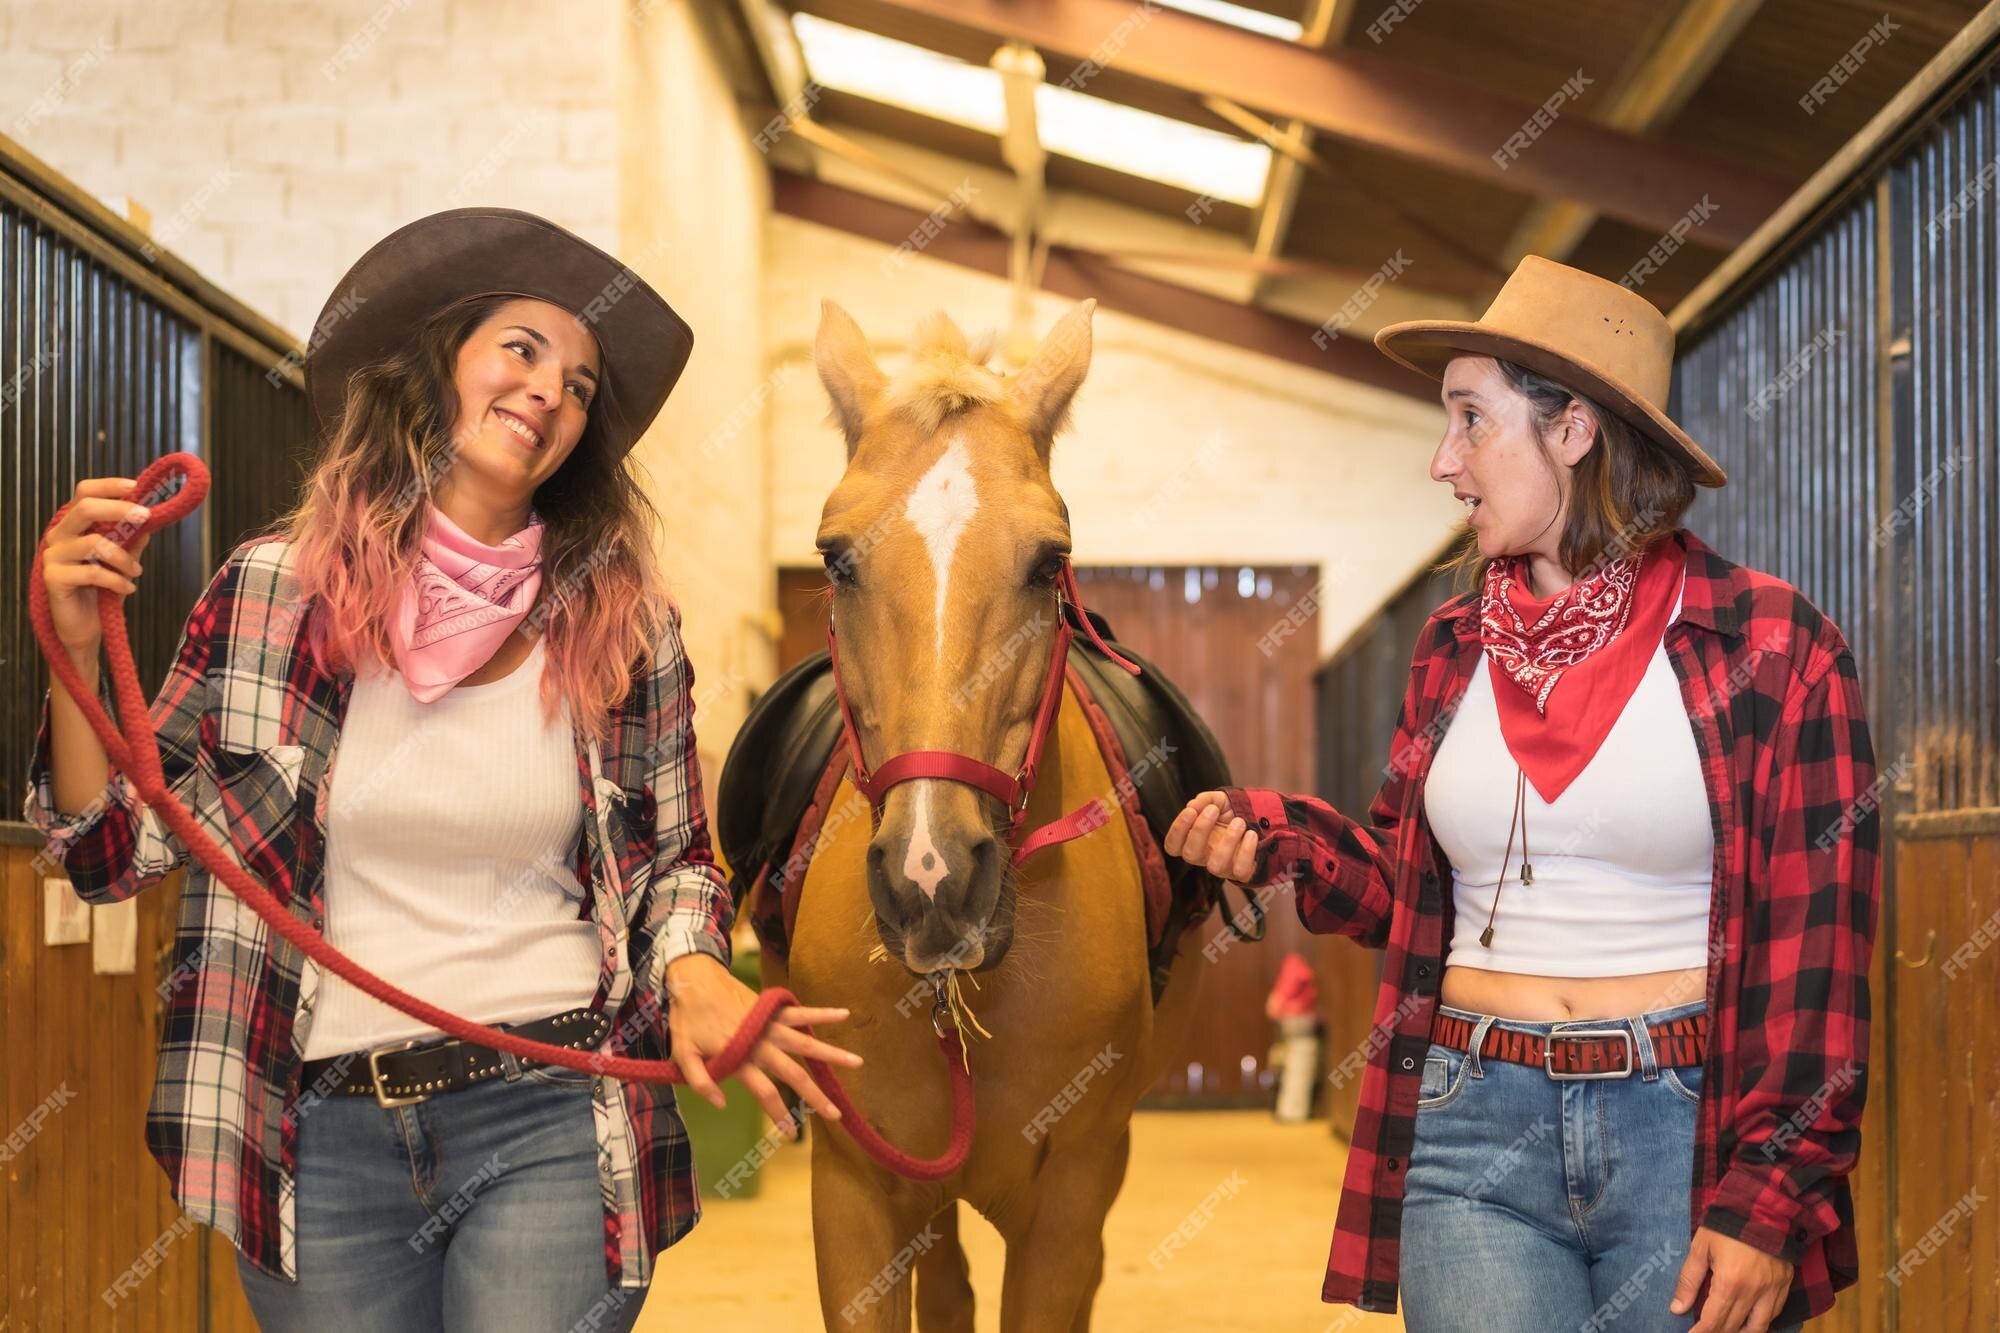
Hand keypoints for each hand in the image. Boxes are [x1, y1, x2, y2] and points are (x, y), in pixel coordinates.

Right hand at [39, 477, 154, 656]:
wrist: (87, 626)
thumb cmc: (104, 589)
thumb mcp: (123, 561)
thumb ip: (132, 540)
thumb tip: (149, 521)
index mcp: (75, 526)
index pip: (84, 493)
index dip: (108, 486)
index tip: (135, 486)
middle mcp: (59, 535)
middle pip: (84, 508)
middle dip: (119, 509)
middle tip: (146, 516)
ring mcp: (53, 556)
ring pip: (94, 542)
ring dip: (124, 557)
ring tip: (136, 572)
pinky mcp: (53, 578)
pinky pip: (92, 572)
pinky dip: (117, 580)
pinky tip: (129, 588)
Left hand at [663, 954, 861, 1134]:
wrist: (693, 980)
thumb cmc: (687, 1019)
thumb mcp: (682, 1055)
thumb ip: (701, 1082)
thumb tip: (721, 1105)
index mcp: (740, 1058)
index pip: (765, 1093)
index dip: (779, 1115)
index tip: (793, 1135)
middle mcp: (760, 1043)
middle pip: (794, 1074)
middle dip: (816, 1096)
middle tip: (836, 1114)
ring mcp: (770, 1024)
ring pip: (806, 1043)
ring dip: (831, 1054)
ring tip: (856, 1063)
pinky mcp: (773, 1008)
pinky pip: (801, 1012)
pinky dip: (822, 1013)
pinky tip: (844, 1015)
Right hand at [1163, 790, 1257, 882]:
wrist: (1255, 821)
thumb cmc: (1229, 814)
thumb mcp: (1216, 800)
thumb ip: (1204, 800)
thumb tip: (1193, 805)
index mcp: (1191, 841)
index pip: (1172, 845)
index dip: (1177, 830)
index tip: (1191, 811)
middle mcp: (1203, 856)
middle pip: (1190, 855)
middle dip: (1200, 830)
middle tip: (1213, 809)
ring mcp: (1222, 867)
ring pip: (1216, 866)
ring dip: (1228, 840)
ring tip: (1239, 821)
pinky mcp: (1241, 872)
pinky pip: (1241, 871)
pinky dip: (1247, 851)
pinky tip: (1251, 834)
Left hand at [1671, 1226, 1793, 1331]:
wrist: (1764, 1208)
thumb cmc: (1726, 1227)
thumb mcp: (1700, 1248)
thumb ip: (1689, 1280)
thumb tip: (1676, 1308)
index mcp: (1730, 1283)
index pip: (1714, 1320)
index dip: (1701, 1332)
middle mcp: (1754, 1293)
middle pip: (1734, 1326)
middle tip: (1705, 1331)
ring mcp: (1773, 1292)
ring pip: (1758, 1327)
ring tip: (1726, 1332)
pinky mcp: (1785, 1287)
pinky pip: (1774, 1315)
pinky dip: (1760, 1323)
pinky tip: (1749, 1322)